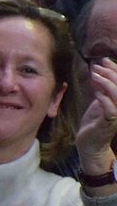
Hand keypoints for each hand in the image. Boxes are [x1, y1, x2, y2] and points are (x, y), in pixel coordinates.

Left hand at [77, 58, 116, 173]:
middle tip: (98, 65)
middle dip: (111, 73)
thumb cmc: (94, 124)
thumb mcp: (98, 103)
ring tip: (95, 74)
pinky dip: (103, 98)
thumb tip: (97, 75)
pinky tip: (95, 92)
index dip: (115, 70)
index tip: (104, 60)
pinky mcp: (109, 123)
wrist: (90, 144)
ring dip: (107, 83)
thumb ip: (100, 91)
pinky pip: (111, 109)